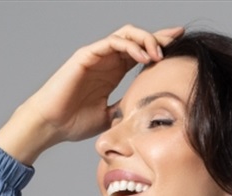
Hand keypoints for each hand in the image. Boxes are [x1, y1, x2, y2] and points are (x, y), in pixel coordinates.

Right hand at [0, 23, 186, 161]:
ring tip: (160, 53)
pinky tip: (144, 56)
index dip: (159, 47)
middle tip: (177, 39)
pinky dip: (130, 46)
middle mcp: (106, 59)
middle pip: (137, 38)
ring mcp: (97, 55)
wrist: (51, 125)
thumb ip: (125, 111)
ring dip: (146, 40)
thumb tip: (144, 116)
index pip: (140, 53)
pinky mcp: (86, 55)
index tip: (179, 45)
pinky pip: (112, 42)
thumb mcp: (109, 118)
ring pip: (126, 34)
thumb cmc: (73, 122)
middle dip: (158, 36)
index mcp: (113, 71)